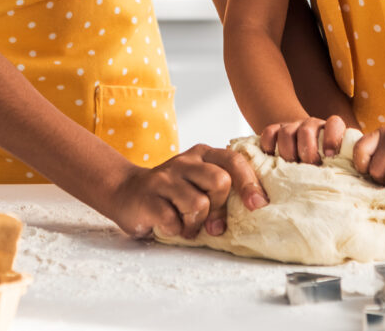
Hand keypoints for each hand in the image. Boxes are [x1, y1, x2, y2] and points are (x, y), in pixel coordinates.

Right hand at [104, 144, 267, 239]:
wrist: (125, 192)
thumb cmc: (172, 192)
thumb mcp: (198, 180)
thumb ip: (222, 186)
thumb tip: (254, 205)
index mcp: (202, 154)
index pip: (233, 160)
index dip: (249, 183)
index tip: (258, 205)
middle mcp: (184, 161)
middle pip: (219, 182)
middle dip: (220, 208)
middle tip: (213, 224)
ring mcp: (165, 177)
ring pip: (198, 204)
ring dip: (196, 224)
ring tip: (188, 226)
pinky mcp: (148, 197)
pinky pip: (174, 220)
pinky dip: (177, 230)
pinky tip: (171, 226)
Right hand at [258, 114, 347, 163]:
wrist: (302, 153)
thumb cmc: (324, 166)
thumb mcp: (338, 165)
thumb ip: (346, 169)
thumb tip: (359, 185)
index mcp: (330, 132)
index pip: (334, 123)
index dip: (332, 137)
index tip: (330, 155)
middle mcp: (311, 126)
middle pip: (307, 128)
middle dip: (307, 148)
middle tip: (309, 165)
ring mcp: (292, 127)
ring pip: (287, 131)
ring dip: (288, 151)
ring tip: (291, 165)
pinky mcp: (275, 131)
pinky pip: (269, 132)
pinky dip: (269, 144)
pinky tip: (272, 156)